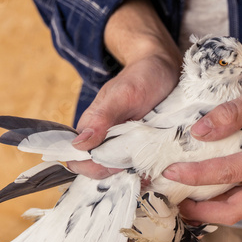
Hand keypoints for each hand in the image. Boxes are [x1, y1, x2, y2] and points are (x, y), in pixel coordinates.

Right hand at [68, 0, 181, 177]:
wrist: (164, 69)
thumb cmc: (141, 77)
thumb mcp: (122, 95)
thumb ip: (100, 118)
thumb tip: (78, 146)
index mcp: (91, 128)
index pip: (81, 162)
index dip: (96, 168)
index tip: (119, 163)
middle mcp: (105, 140)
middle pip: (102, 171)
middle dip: (119, 172)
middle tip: (142, 161)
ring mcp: (124, 145)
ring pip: (122, 171)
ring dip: (136, 172)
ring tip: (153, 163)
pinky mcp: (142, 146)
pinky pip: (140, 165)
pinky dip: (148, 169)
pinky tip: (159, 165)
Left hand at [163, 63, 241, 224]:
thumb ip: (230, 113)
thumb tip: (197, 133)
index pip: (228, 173)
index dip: (195, 175)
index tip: (169, 172)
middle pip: (234, 210)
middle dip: (200, 211)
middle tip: (172, 202)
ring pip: (239, 210)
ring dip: (210, 209)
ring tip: (182, 201)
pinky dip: (222, 201)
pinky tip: (203, 194)